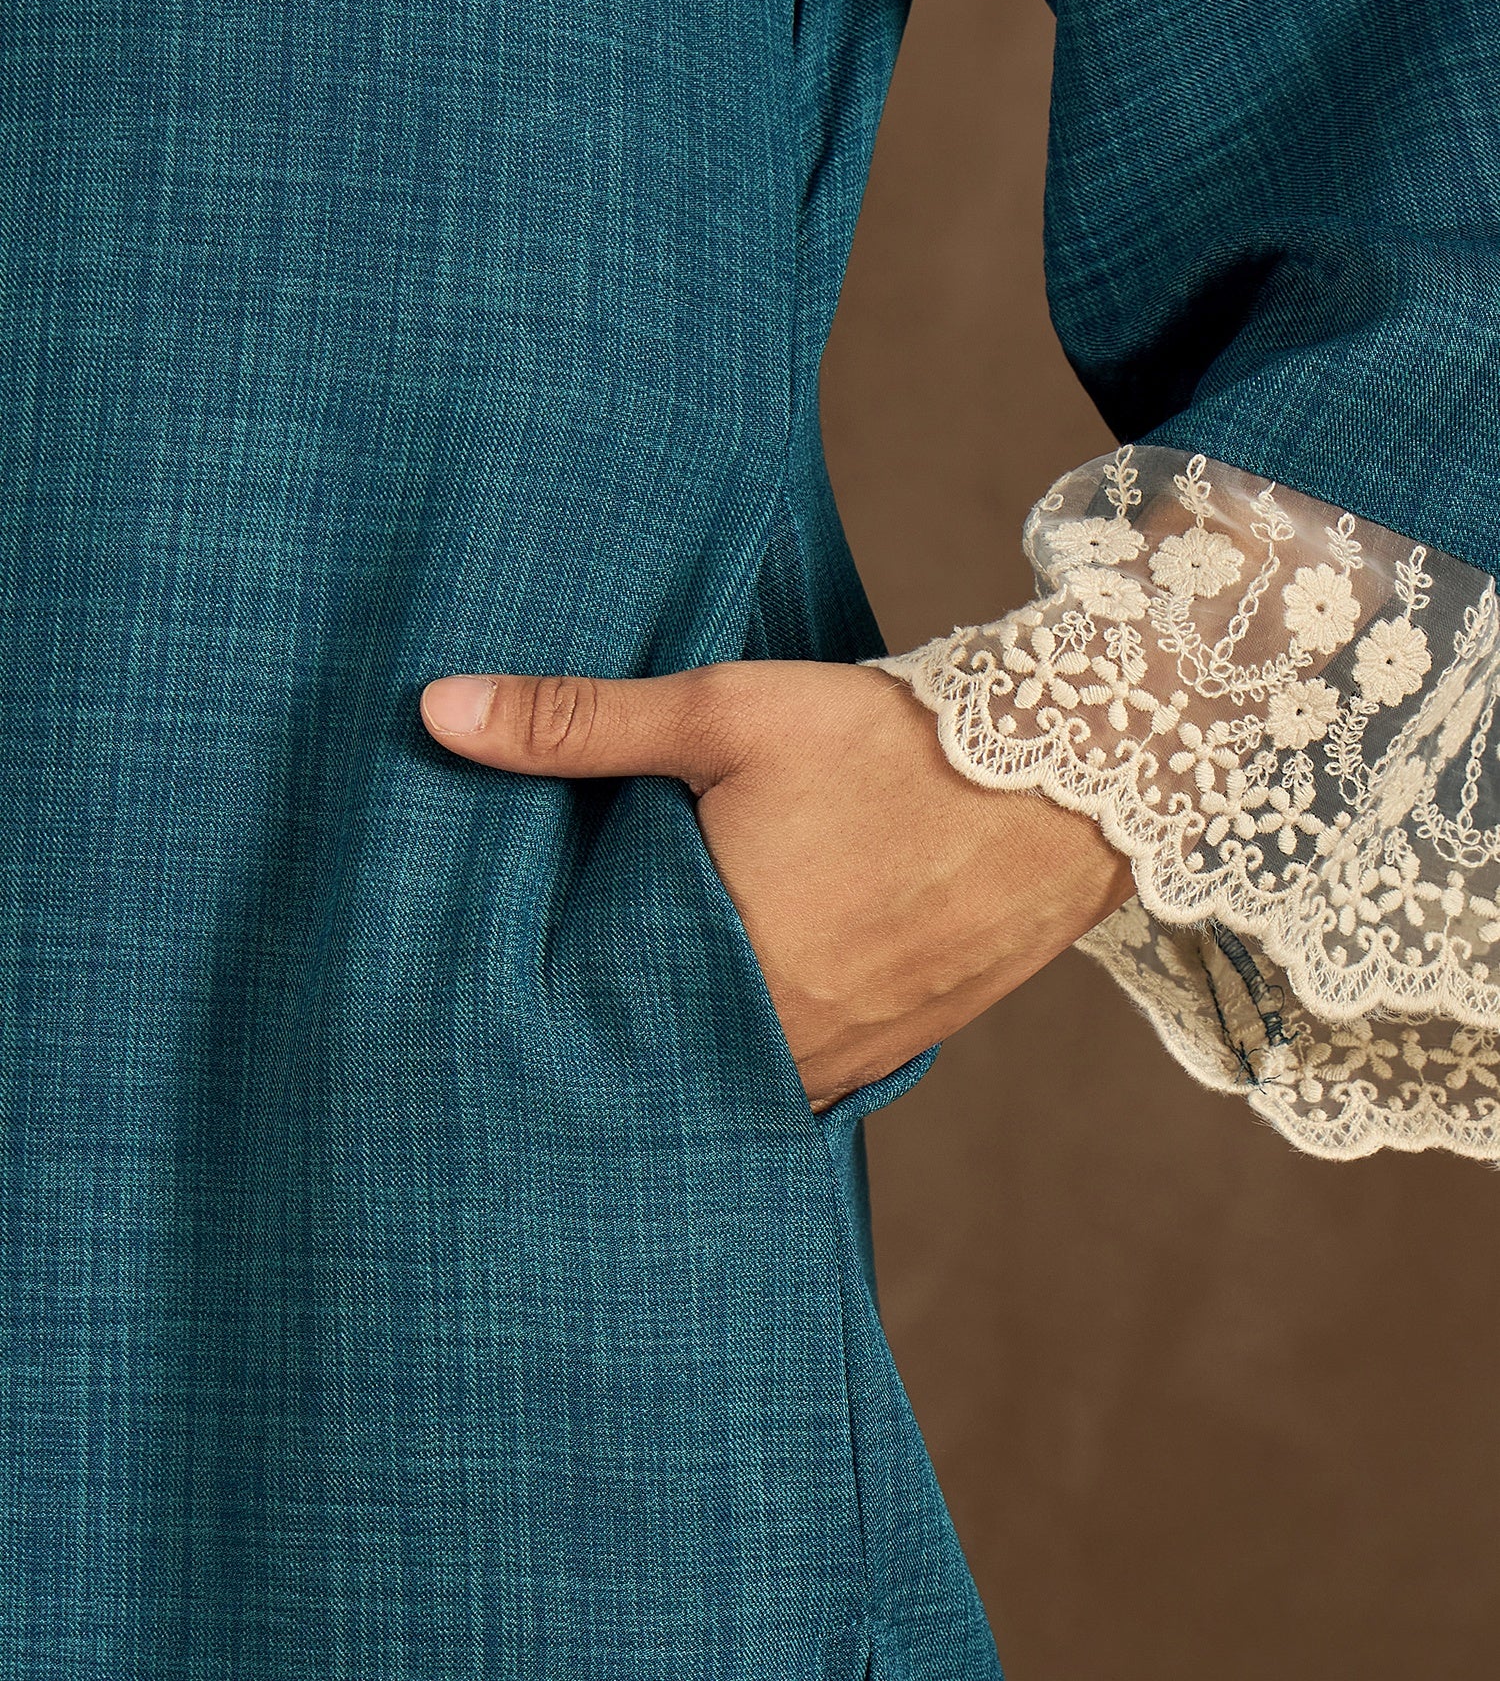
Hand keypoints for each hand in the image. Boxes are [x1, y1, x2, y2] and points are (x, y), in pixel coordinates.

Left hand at [419, 661, 1134, 1111]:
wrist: (1076, 777)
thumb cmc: (889, 741)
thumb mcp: (727, 712)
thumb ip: (578, 721)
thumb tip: (438, 710)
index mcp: (729, 970)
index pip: (597, 1024)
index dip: (544, 1015)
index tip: (495, 1002)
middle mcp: (790, 1040)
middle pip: (664, 1066)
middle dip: (615, 1043)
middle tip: (550, 1021)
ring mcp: (857, 1056)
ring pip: (738, 1080)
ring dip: (691, 1054)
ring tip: (639, 1018)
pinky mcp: (907, 1047)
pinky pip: (810, 1078)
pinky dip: (765, 1053)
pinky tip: (737, 1016)